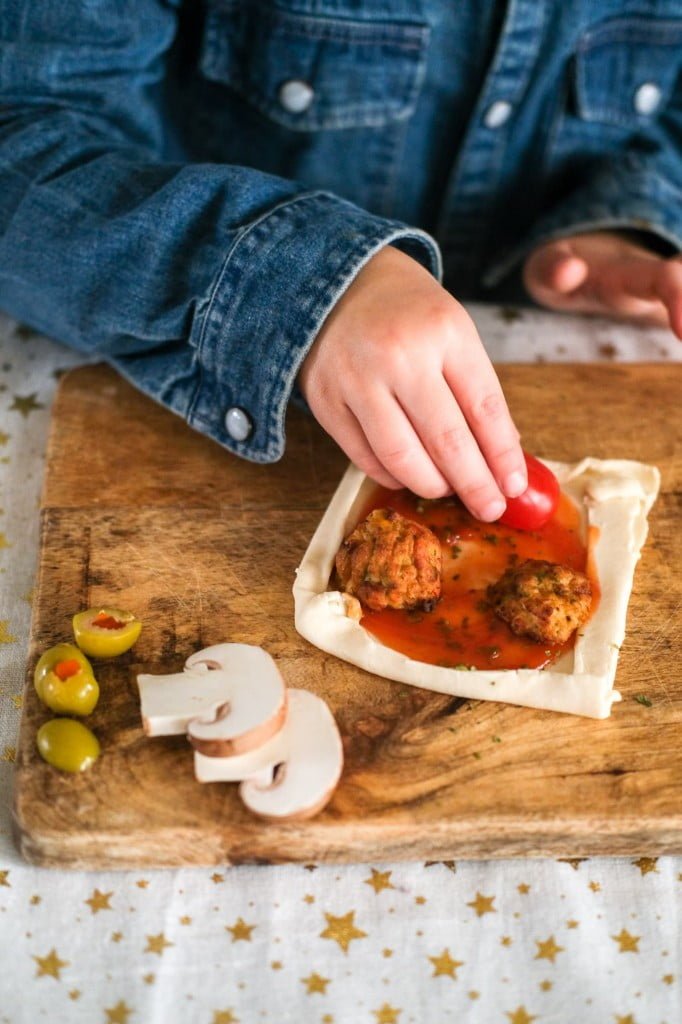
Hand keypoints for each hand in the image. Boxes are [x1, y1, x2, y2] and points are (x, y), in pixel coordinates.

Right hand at [298, 246, 525, 520]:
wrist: (334, 282)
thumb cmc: (405, 312)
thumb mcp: (452, 332)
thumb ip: (476, 390)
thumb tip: (502, 458)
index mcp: (444, 330)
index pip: (484, 409)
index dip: (502, 456)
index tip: (513, 486)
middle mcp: (399, 355)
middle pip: (447, 441)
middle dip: (474, 484)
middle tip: (489, 507)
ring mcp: (357, 380)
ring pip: (403, 458)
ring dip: (432, 485)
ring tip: (447, 490)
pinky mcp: (326, 402)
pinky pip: (365, 458)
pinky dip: (391, 476)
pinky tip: (407, 476)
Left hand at [523, 231, 681, 337]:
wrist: (577, 261)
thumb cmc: (562, 269)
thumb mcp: (546, 267)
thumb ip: (553, 270)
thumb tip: (569, 271)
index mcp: (629, 273)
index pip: (666, 279)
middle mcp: (660, 280)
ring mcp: (669, 296)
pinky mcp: (672, 309)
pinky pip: (681, 310)